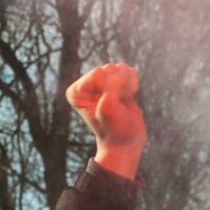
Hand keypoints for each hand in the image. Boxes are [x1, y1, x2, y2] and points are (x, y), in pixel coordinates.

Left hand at [66, 62, 145, 178]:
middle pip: (108, 69)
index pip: (97, 73)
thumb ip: (112, 86)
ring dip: (126, 85)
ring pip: (119, 68)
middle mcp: (86, 85)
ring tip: (123, 101)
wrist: (126, 142)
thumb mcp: (109, 108)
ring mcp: (101, 83)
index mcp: (76, 91)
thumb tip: (123, 69)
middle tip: (118, 105)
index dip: (110, 89)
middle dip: (119, 86)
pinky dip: (132, 82)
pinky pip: (128, 70)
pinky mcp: (115, 82)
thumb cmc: (114, 128)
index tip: (110, 106)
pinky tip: (128, 95)